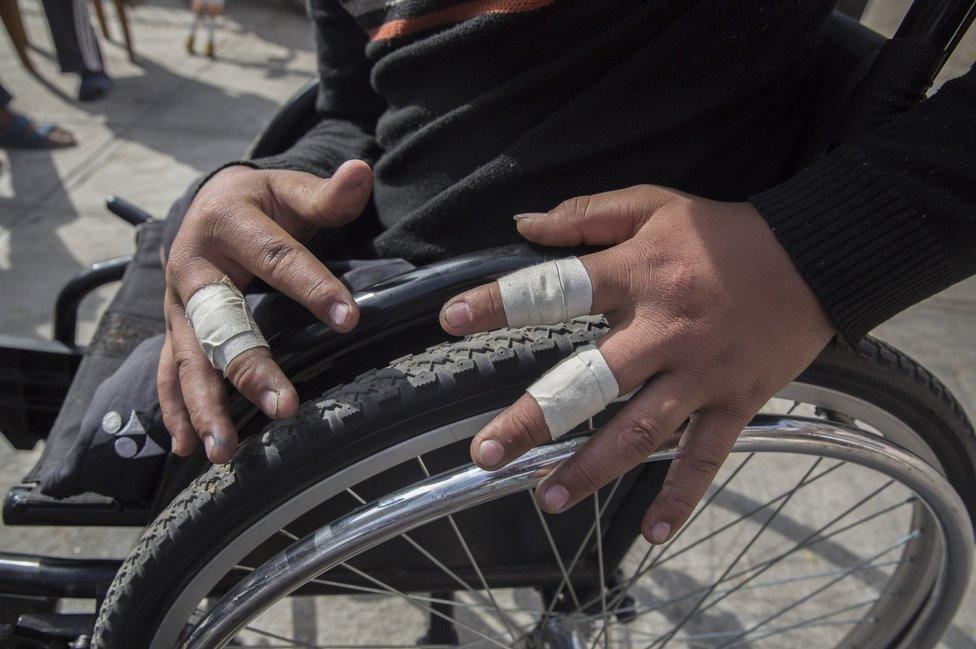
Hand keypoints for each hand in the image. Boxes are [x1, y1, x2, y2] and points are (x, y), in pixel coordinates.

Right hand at [160, 160, 372, 462]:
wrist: (208, 204)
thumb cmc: (261, 203)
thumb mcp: (291, 191)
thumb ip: (328, 194)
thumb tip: (362, 170)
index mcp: (229, 224)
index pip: (278, 259)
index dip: (313, 288)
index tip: (349, 320)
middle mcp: (194, 268)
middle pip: (224, 323)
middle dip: (250, 367)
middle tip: (283, 407)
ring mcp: (179, 305)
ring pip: (189, 359)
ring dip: (205, 407)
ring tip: (224, 450)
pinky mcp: (175, 329)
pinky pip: (168, 373)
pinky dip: (176, 411)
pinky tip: (188, 448)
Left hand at [439, 185, 834, 542]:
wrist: (816, 255)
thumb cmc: (725, 230)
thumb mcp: (655, 204)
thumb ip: (588, 213)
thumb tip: (524, 223)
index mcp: (636, 276)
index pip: (555, 290)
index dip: (499, 304)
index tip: (451, 321)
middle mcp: (663, 330)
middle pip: (589, 381)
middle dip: (534, 419)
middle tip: (487, 455)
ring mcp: (700, 373)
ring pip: (641, 430)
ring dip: (593, 469)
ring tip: (548, 500)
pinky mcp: (737, 402)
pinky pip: (707, 457)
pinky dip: (682, 496)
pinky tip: (652, 534)